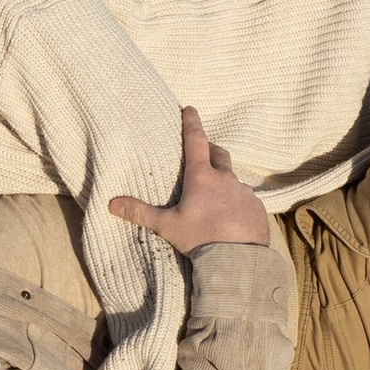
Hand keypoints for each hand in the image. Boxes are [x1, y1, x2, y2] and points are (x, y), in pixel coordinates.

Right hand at [109, 106, 271, 255]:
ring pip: (234, 179)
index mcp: (202, 177)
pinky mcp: (257, 208)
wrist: (237, 260)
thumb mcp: (167, 225)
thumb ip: (141, 212)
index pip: (195, 141)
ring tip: (216, 195)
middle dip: (210, 148)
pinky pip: (247, 199)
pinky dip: (238, 202)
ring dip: (225, 180)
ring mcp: (244, 192)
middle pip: (219, 154)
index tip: (190, 109)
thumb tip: (112, 204)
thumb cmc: (200, 239)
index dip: (192, 123)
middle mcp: (226, 179)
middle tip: (204, 150)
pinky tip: (232, 217)